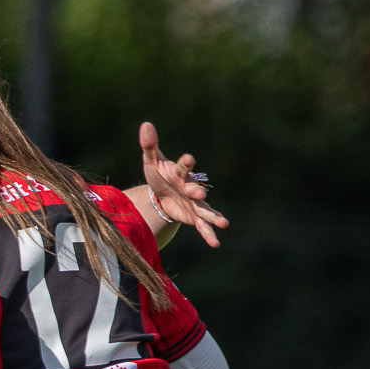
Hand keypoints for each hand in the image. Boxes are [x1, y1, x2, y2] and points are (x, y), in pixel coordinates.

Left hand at [138, 121, 227, 247]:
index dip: (185, 162)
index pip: (182, 166)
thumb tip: (145, 125)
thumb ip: (149, 145)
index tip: (188, 158)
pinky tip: (215, 244)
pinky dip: (208, 234)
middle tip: (198, 192)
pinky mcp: (193, 216)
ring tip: (224, 223)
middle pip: (194, 188)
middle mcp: (190, 187)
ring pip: (204, 209)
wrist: (162, 193)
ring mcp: (193, 202)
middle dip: (196, 190)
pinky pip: (202, 226)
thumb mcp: (151, 161)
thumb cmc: (159, 174)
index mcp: (179, 172)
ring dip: (212, 215)